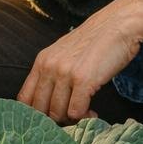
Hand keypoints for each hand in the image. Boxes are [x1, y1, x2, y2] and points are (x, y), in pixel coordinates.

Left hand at [17, 0, 142, 123]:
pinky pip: (76, 112)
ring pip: (58, 113)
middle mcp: (49, 67)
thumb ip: (53, 73)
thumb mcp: (64, 54)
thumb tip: (48, 103)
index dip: (35, 114)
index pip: (24, 99)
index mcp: (41, 61)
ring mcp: (65, 73)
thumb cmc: (95, 42)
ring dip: (72, 119)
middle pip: (40, 110)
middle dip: (55, 120)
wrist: (118, 24)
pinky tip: (93, 111)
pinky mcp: (83, 79)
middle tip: (71, 117)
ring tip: (85, 113)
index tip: (51, 118)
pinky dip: (84, 117)